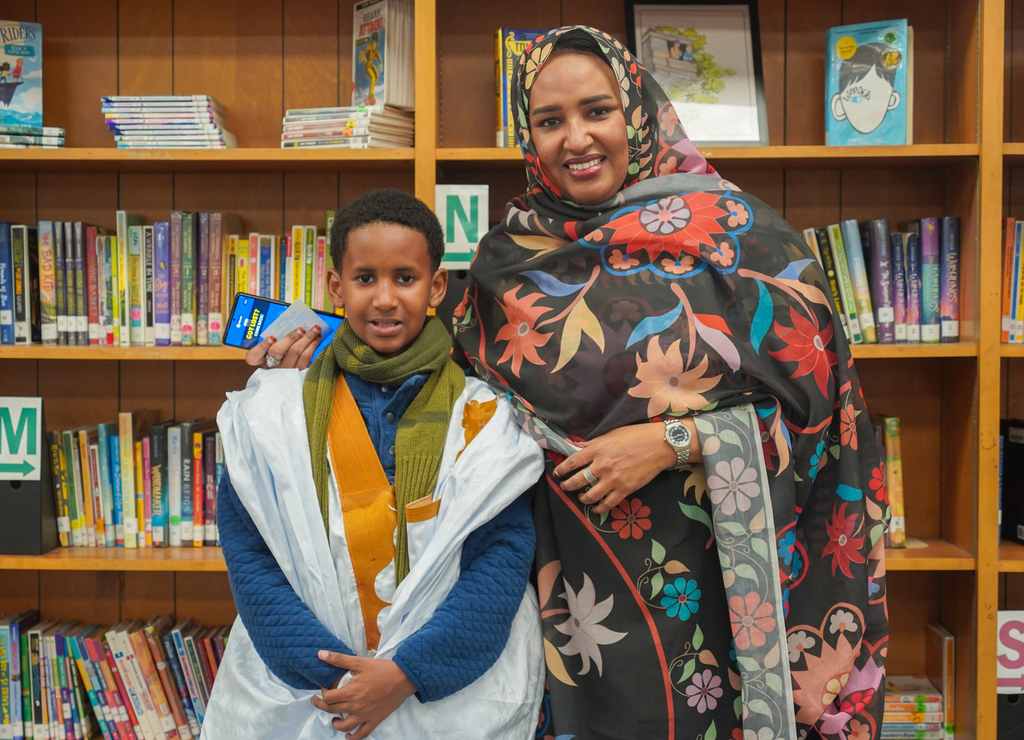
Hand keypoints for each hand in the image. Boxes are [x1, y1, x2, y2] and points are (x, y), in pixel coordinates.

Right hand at [244, 325, 322, 369]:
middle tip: (301, 328)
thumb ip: (277, 341)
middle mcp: (272, 368)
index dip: (262, 346)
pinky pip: (307, 359)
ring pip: (297, 354)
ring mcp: (286, 373)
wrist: (290, 383)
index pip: (254, 356)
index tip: (272, 337)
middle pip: (278, 352)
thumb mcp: (273, 353)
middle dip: (291, 337)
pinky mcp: (299, 374)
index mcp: (261, 361)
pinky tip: (317, 338)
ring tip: (315, 329)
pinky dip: (313, 346)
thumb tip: (293, 325)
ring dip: (307, 339)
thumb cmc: (280, 359)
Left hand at [311, 651, 415, 739]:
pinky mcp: (374, 720)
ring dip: (335, 724)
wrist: (404, 678)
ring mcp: (365, 716)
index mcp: (350, 692)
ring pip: (344, 726)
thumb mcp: (360, 662)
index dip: (323, 693)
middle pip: (332, 710)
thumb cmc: (382, 669)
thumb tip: (320, 654)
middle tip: (318, 701)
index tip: (324, 688)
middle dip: (322, 706)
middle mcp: (355, 707)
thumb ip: (339, 659)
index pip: (328, 698)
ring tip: (333, 718)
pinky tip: (348, 735)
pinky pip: (362, 734)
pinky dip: (353, 737)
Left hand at [553, 420, 699, 513]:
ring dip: (582, 498)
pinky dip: (599, 508)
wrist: (659, 445)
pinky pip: (608, 503)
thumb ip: (594, 443)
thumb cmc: (635, 435)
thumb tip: (579, 447)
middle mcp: (602, 465)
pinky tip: (595, 509)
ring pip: (590, 495)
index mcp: (597, 449)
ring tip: (580, 498)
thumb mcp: (611, 434)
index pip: (572, 462)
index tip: (557, 474)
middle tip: (564, 487)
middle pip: (577, 481)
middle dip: (567, 486)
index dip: (562, 469)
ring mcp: (613, 479)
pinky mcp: (625, 489)